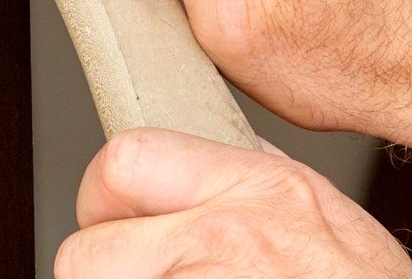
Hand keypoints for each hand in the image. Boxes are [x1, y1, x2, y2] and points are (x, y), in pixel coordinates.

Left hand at [57, 128, 411, 278]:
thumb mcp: (326, 215)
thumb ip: (254, 173)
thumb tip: (198, 145)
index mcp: (259, 189)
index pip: (125, 158)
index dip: (106, 196)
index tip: (114, 220)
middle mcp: (225, 240)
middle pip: (86, 250)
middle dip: (103, 271)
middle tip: (146, 276)